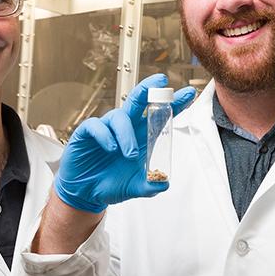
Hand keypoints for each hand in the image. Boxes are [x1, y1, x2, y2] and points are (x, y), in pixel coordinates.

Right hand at [55, 75, 195, 212]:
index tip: (189, 93)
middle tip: (162, 82)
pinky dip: (105, 135)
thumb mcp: (136, 188)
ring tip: (130, 155)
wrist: (86, 193)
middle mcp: (126, 127)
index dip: (174, 104)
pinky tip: (110, 148)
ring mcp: (107, 128)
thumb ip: (150, 186)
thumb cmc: (112, 184)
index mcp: (141, 136)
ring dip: (127, 134)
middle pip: (139, 100)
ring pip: (119, 116)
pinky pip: (97, 126)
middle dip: (151, 88)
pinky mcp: (87, 133)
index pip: (160, 115)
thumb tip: (165, 183)